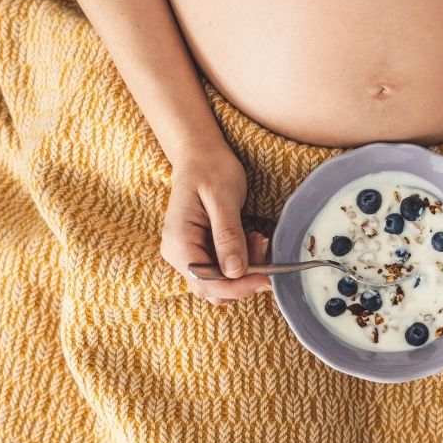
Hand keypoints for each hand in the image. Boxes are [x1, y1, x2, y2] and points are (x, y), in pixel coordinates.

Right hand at [160, 142, 271, 305]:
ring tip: (257, 239)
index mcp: (178, 241)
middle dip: (242, 277)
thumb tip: (234, 271)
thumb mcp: (223, 197)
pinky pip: (221, 269)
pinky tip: (250, 240)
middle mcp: (177, 253)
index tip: (265, 278)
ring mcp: (187, 253)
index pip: (205, 281)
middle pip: (212, 288)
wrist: (200, 154)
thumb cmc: (210, 169)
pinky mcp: (199, 251)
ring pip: (219, 282)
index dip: (236, 286)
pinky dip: (240, 262)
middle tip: (262, 247)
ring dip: (243, 270)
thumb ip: (227, 234)